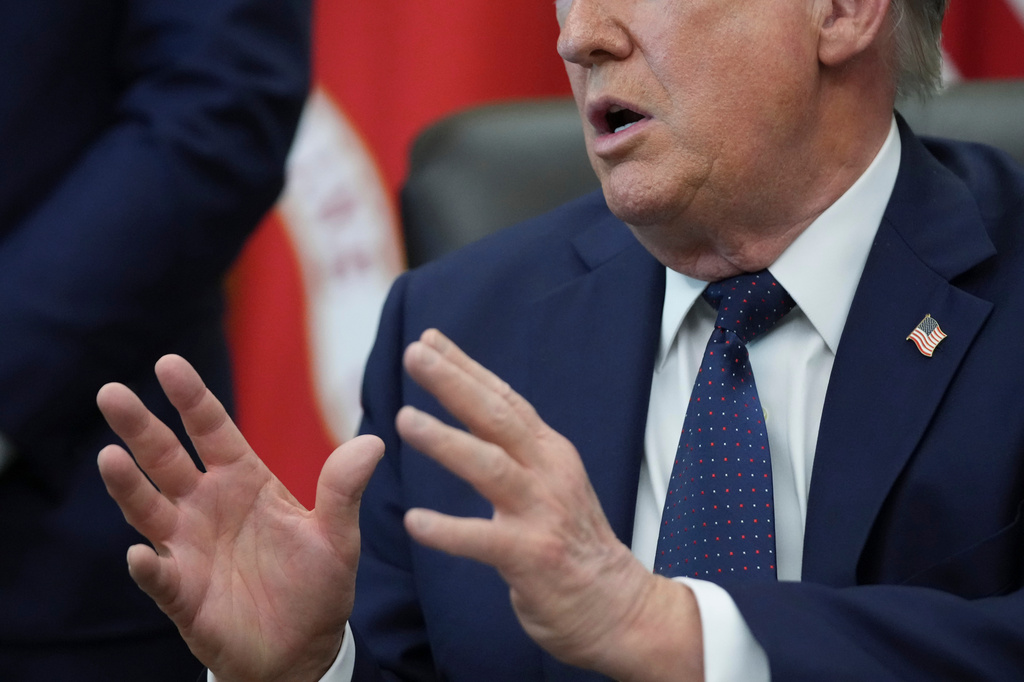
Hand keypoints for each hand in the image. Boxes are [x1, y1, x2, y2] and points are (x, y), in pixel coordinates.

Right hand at [97, 355, 381, 681]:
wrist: (302, 650)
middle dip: (139, 427)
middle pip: (166, 459)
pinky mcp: (183, 594)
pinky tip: (139, 555)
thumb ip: (345, 489)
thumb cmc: (316, 584)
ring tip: (109, 457)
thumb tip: (376, 441)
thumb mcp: (338, 536)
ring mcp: (189, 548)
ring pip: (149, 510)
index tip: (168, 363)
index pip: (212, 430)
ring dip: (129, 486)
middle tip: (111, 392)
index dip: (191, 398)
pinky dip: (149, 568)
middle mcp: (207, 506)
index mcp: (244, 481)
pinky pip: (161, 578)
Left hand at [397, 330, 703, 681]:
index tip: (429, 339)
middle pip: (497, 417)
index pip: (503, 400)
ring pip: (490, 467)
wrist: (621, 608)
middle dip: (454, 382)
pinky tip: (415, 522)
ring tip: (404, 420)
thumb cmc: (574, 545)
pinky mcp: (534, 557)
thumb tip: (477, 412)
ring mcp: (542, 513)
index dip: (466, 367)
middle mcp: (548, 473)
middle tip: (414, 354)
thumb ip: (518, 452)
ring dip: (446, 442)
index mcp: (548, 452)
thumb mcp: (552, 482)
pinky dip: (448, 531)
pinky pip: (484, 541)